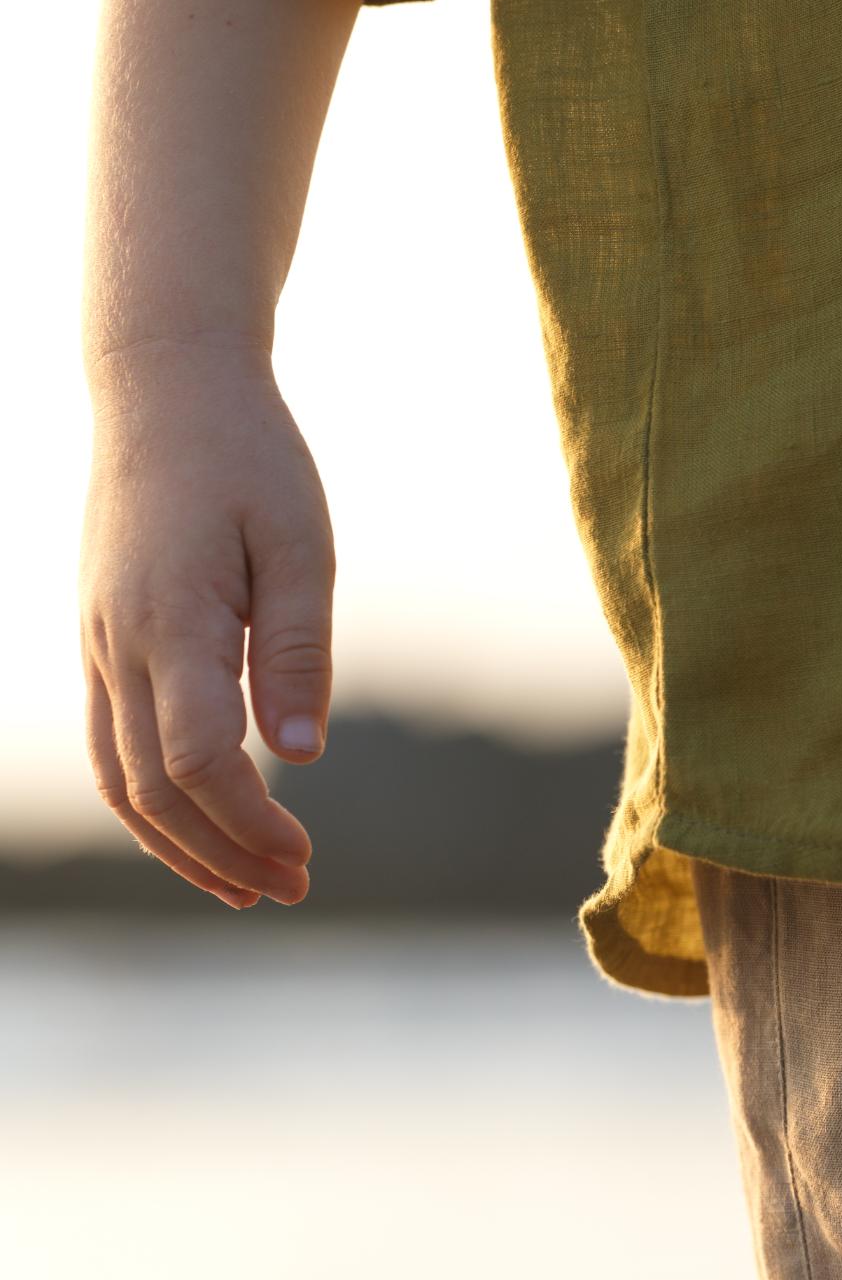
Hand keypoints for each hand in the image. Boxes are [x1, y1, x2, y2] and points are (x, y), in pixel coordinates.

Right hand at [79, 339, 332, 907]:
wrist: (164, 390)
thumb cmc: (247, 460)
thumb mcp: (299, 545)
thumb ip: (297, 651)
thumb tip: (301, 753)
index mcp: (170, 619)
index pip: (197, 760)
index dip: (250, 822)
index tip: (306, 855)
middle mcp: (117, 642)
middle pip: (155, 788)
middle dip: (224, 853)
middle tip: (296, 889)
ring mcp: (97, 645)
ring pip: (119, 780)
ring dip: (183, 846)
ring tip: (251, 887)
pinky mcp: (100, 643)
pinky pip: (111, 748)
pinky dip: (154, 805)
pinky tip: (209, 831)